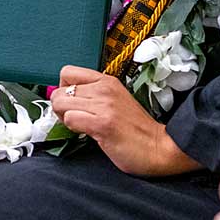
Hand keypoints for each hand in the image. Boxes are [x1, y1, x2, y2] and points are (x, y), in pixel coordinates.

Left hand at [48, 66, 200, 178]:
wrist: (160, 147)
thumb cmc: (137, 130)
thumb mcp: (115, 102)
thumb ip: (93, 97)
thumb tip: (66, 100)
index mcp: (107, 81)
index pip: (67, 72)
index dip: (64, 90)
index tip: (73, 104)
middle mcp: (104, 88)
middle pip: (59, 91)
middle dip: (61, 108)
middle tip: (76, 120)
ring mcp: (103, 105)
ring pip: (60, 103)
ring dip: (65, 119)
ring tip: (82, 127)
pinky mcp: (102, 123)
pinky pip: (70, 119)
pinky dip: (73, 129)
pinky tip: (88, 133)